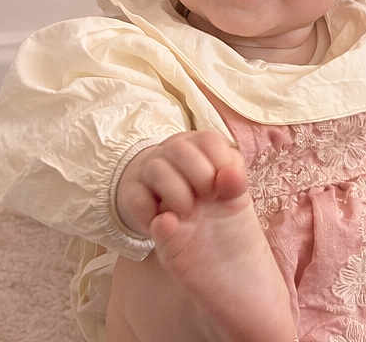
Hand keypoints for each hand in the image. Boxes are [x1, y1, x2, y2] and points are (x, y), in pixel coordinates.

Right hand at [115, 130, 244, 236]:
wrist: (172, 220)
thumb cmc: (206, 201)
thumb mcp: (225, 194)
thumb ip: (234, 185)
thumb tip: (234, 177)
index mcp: (198, 146)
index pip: (208, 140)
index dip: (221, 162)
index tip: (226, 186)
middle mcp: (172, 152)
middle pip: (181, 149)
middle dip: (199, 175)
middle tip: (209, 199)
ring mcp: (148, 171)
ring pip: (157, 169)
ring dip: (176, 193)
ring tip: (187, 213)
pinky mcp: (131, 195)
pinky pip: (136, 198)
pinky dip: (151, 214)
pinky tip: (166, 225)